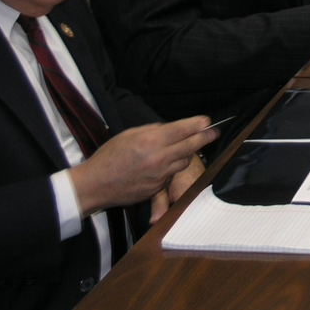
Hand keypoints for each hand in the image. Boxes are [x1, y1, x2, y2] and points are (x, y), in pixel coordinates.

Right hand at [68, 116, 218, 214]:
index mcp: (151, 141)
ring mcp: (160, 175)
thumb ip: (152, 131)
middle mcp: (159, 158)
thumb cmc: (109, 157)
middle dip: (205, 137)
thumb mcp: (129, 135)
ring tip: (183, 148)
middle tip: (213, 133)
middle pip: (191, 146)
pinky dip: (170, 169)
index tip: (206, 121)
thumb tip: (170, 129)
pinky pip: (171, 176)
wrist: (96, 185)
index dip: (198, 124)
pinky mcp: (157, 189)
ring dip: (186, 154)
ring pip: (184, 162)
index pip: (183, 129)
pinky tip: (160, 166)